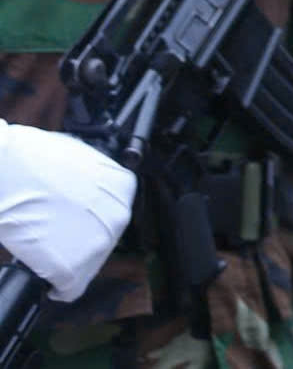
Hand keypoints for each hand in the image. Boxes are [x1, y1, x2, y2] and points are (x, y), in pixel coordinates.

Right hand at [0, 120, 136, 301]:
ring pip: (86, 268)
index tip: (70, 228)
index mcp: (123, 186)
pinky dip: (55, 288)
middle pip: (101, 244)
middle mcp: (119, 216)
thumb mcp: (76, 161)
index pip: (111, 216)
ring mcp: (98, 242)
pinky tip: (44, 276)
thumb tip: (84, 196)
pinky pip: (68, 289)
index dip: (86, 225)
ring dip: (65, 265)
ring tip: (44, 253)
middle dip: (77, 246)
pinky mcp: (73, 267)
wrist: (5, 170)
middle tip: (52, 242)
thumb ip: (90, 183)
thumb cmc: (31, 161)